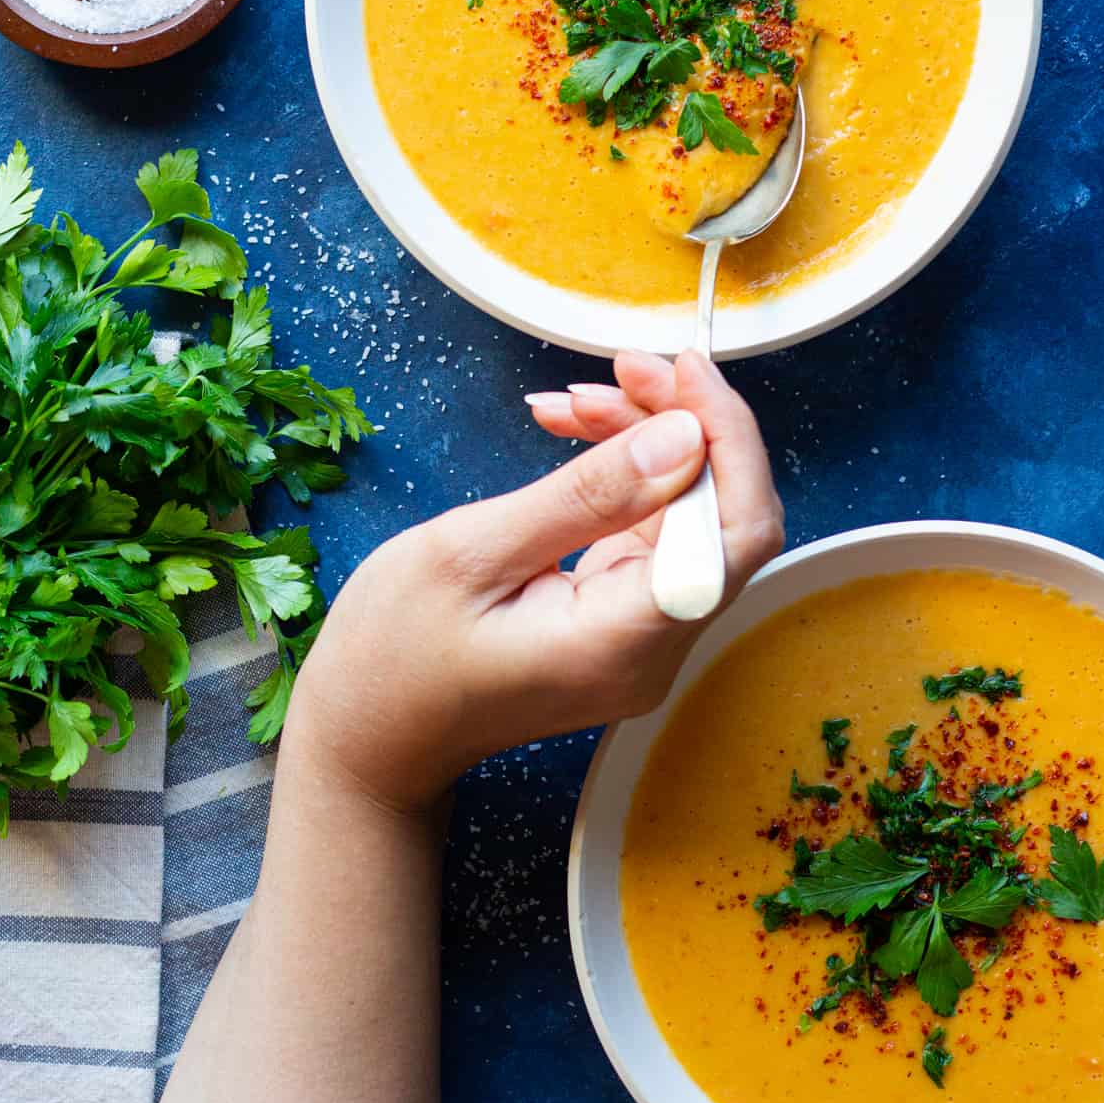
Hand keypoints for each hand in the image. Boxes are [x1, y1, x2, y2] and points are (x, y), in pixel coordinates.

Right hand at [285, 349, 783, 813]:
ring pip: (685, 517)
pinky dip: (621, 478)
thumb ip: (588, 494)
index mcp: (625, 639)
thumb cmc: (396, 654)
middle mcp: (654, 648)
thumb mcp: (473, 551)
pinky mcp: (621, 625)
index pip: (735, 531)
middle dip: (683, 426)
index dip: (730, 439)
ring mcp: (641, 641)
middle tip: (621, 365)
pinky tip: (574, 433)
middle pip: (719, 516)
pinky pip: (648, 535)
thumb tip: (685, 436)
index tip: (682, 370)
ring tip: (573, 399)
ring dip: (645, 443)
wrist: (368, 737)